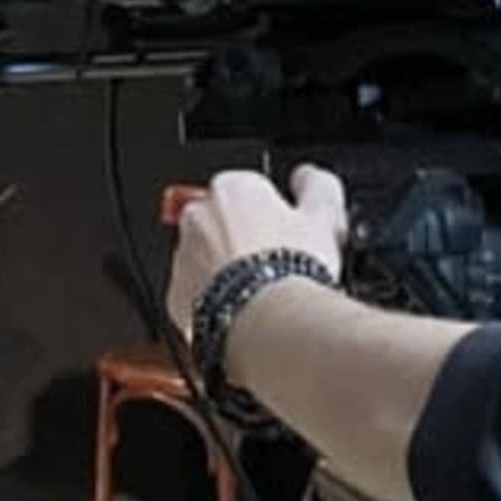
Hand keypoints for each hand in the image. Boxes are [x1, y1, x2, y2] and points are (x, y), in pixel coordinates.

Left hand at [168, 167, 351, 334]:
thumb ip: (317, 186)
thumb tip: (308, 177)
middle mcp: (198, 217)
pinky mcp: (176, 296)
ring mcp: (183, 257)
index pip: (252, 191)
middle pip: (226, 224)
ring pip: (208, 259)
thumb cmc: (290, 269)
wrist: (264, 322)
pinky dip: (216, 300)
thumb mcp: (324, 217)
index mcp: (231, 189)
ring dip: (228, 270)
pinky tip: (245, 310)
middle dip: (248, 241)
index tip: (291, 234)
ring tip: (264, 292)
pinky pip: (197, 293)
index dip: (276, 214)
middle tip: (279, 264)